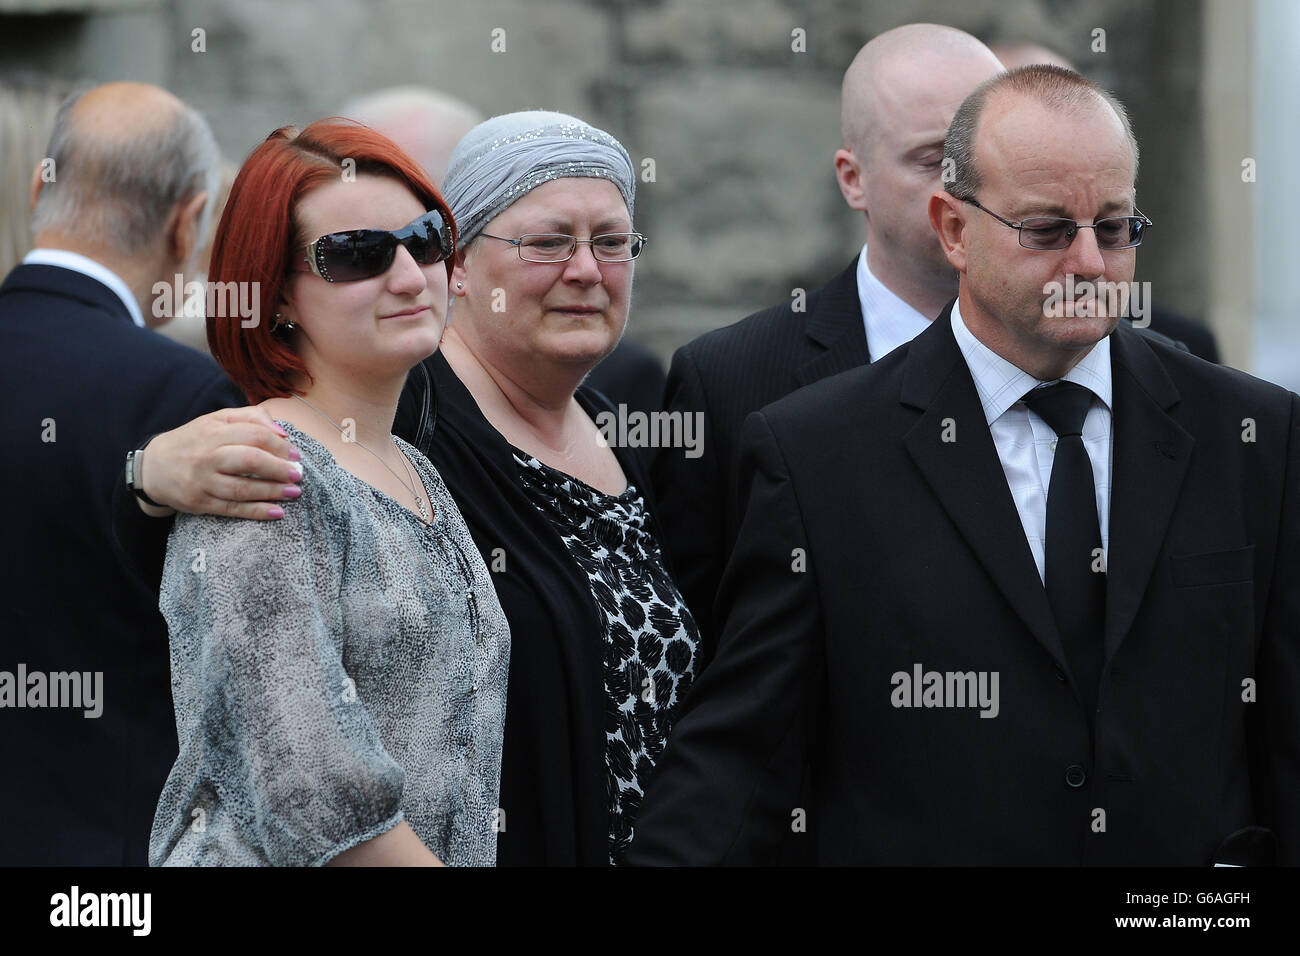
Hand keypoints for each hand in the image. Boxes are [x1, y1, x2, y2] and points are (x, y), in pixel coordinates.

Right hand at [140, 406, 301, 519]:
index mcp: (213, 432)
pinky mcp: (199, 503)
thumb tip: (282, 431)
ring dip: (272, 491)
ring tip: (294, 492)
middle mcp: (207, 456)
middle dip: (279, 468)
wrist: (152, 468)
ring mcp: (202, 481)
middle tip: (298, 474)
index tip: (296, 454)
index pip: (254, 435)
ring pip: (242, 488)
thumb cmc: (194, 441)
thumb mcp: (215, 420)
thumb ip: (250, 418)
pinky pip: (232, 509)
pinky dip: (256, 511)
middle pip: (249, 460)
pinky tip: (277, 512)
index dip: (279, 445)